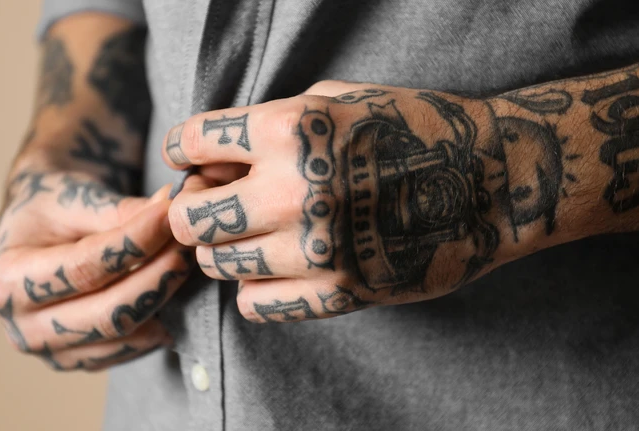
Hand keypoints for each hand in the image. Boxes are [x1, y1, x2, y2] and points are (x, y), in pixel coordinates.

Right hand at [0, 169, 204, 370]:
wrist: (39, 233)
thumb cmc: (53, 210)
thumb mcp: (75, 199)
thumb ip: (121, 211)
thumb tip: (172, 210)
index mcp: (7, 278)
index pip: (85, 268)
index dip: (134, 243)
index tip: (170, 216)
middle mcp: (22, 325)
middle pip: (107, 313)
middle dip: (157, 276)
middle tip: (187, 243)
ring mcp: (51, 352)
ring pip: (124, 335)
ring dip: (163, 297)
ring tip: (184, 260)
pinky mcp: (80, 361)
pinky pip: (130, 350)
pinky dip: (158, 320)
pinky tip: (172, 289)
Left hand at [162, 80, 559, 321]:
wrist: (490, 180)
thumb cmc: (411, 128)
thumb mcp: (336, 100)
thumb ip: (269, 125)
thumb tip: (212, 160)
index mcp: (292, 129)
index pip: (192, 142)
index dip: (182, 150)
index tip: (191, 159)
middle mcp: (295, 191)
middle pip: (189, 218)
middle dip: (192, 210)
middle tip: (214, 206)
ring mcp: (316, 248)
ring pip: (217, 264)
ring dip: (225, 249)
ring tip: (255, 235)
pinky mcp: (339, 293)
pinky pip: (254, 304)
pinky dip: (256, 287)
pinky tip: (279, 268)